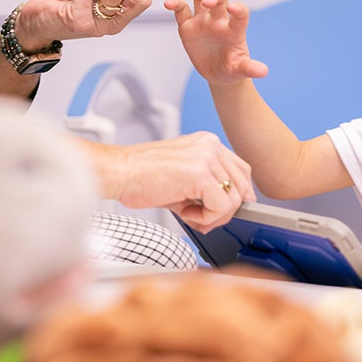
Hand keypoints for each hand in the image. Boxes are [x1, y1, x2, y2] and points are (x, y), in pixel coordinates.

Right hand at [109, 132, 255, 231]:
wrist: (119, 172)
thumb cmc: (142, 176)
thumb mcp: (183, 176)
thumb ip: (207, 187)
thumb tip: (227, 208)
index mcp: (207, 143)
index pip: (241, 169)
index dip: (238, 193)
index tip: (227, 209)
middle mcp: (210, 146)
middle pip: (242, 186)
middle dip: (224, 210)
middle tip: (202, 219)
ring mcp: (206, 158)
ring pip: (233, 199)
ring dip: (212, 216)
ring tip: (189, 214)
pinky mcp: (199, 174)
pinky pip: (220, 206)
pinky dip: (205, 218)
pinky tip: (184, 213)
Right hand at [164, 0, 268, 84]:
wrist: (217, 73)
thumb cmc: (231, 68)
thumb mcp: (240, 70)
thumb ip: (249, 68)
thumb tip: (263, 72)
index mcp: (235, 30)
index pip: (240, 13)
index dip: (238, 8)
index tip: (233, 8)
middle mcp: (220, 20)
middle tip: (207, 1)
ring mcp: (204, 20)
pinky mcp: (188, 25)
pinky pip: (182, 10)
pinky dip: (175, 4)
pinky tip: (169, 3)